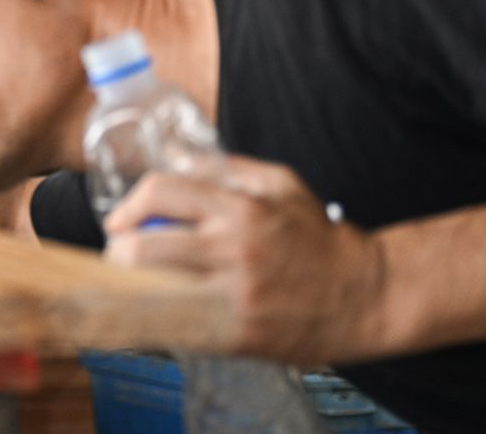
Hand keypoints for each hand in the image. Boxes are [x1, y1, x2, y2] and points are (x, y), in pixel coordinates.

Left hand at [102, 155, 389, 365]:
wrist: (366, 295)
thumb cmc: (318, 237)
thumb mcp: (280, 185)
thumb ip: (223, 168)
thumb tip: (174, 152)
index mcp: (241, 210)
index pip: (161, 192)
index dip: (129, 205)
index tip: (119, 220)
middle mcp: (233, 251)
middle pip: (144, 247)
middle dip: (120, 250)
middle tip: (119, 253)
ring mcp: (234, 296)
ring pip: (156, 289)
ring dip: (132, 286)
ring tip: (131, 282)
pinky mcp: (239, 334)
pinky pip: (182, 326)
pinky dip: (161, 317)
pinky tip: (158, 311)